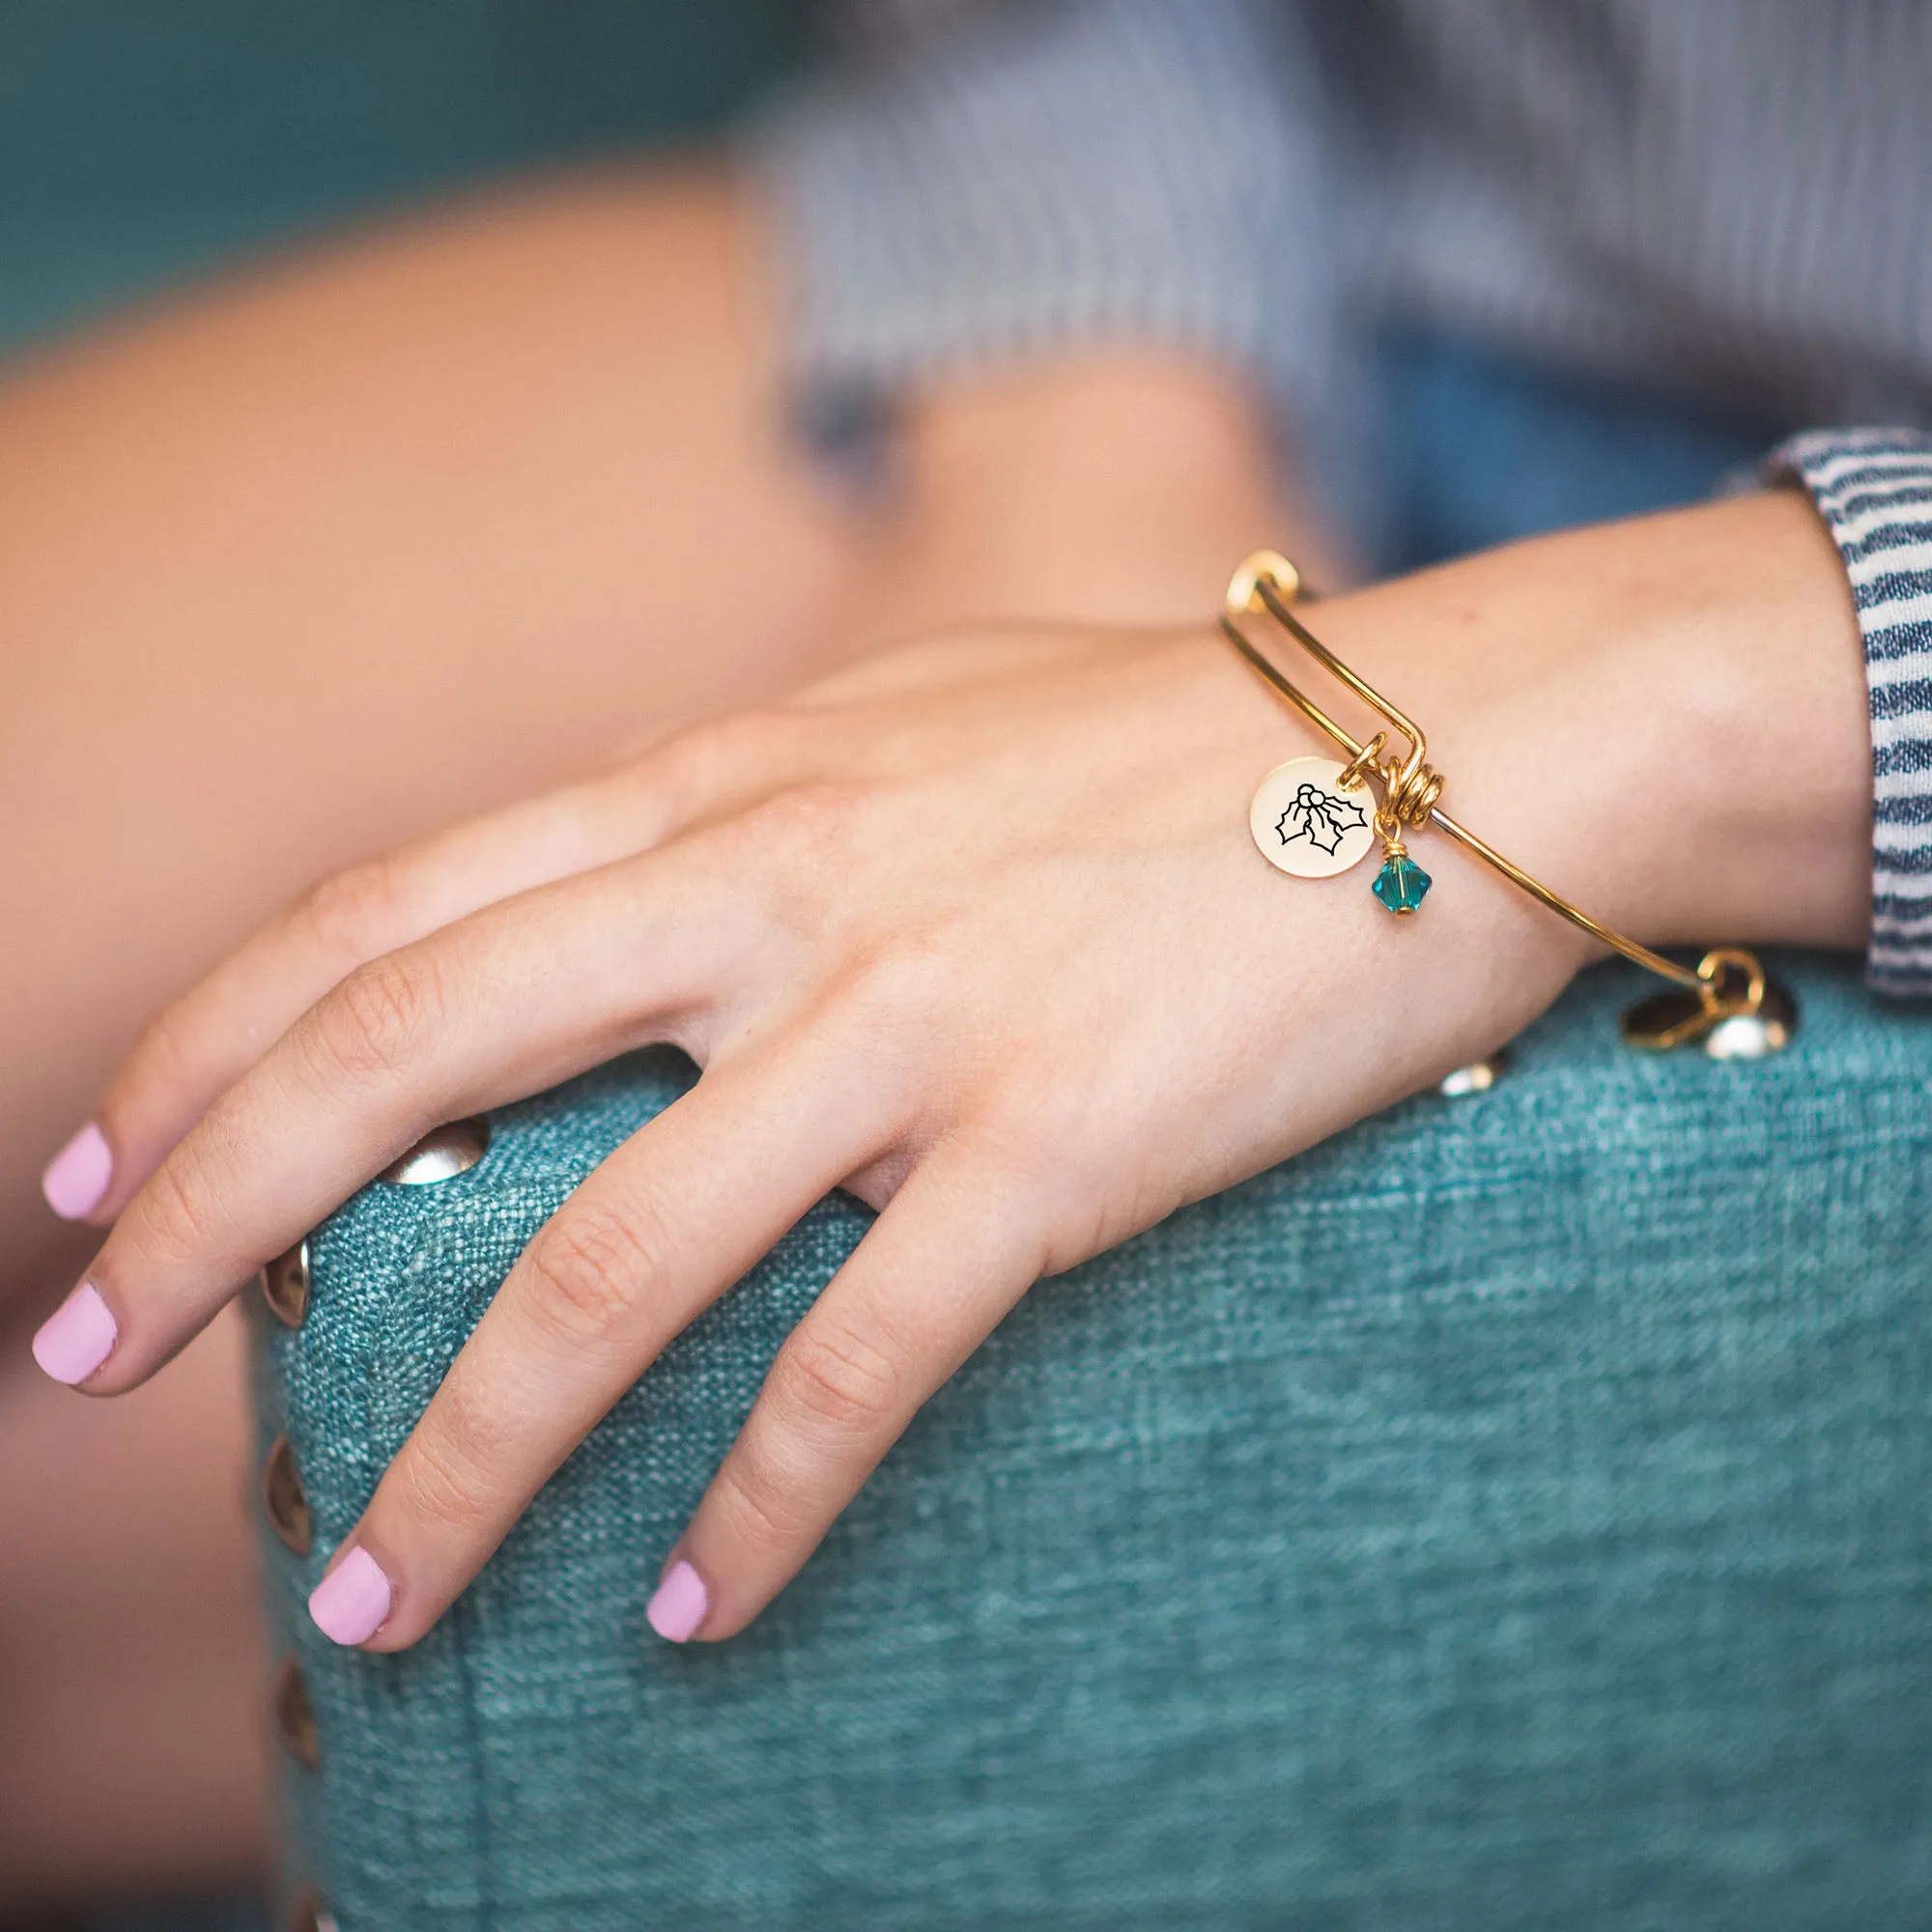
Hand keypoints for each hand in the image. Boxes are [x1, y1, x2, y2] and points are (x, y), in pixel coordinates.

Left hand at [32, 493, 1867, 1646]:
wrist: (1450, 744)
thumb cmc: (1172, 744)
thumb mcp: (909, 729)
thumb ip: (750, 804)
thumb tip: (625, 896)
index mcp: (731, 780)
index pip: (391, 910)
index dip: (209, 1043)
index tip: (98, 1175)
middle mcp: (782, 886)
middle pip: (413, 1057)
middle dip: (214, 1220)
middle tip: (86, 1363)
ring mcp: (914, 1015)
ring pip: (607, 1262)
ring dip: (462, 1452)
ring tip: (376, 1597)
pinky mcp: (1055, 1141)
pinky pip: (858, 1355)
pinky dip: (758, 1499)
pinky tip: (694, 1607)